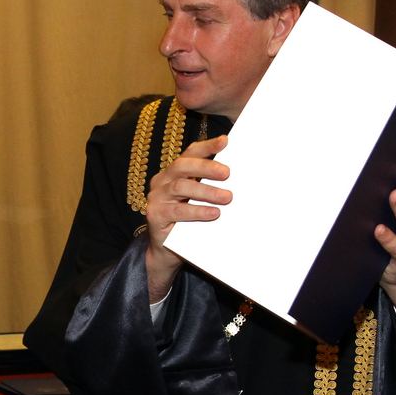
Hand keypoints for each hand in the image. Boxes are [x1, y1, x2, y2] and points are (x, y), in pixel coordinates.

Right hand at [143, 134, 230, 300]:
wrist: (166, 252)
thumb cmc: (187, 223)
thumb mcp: (199, 201)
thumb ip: (210, 188)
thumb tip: (240, 180)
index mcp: (173, 173)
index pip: (189, 154)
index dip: (206, 147)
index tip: (225, 142)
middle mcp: (162, 182)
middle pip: (182, 166)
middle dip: (206, 167)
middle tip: (227, 173)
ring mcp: (156, 198)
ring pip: (180, 187)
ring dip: (206, 191)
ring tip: (227, 197)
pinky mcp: (155, 215)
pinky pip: (177, 211)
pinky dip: (197, 211)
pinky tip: (213, 213)